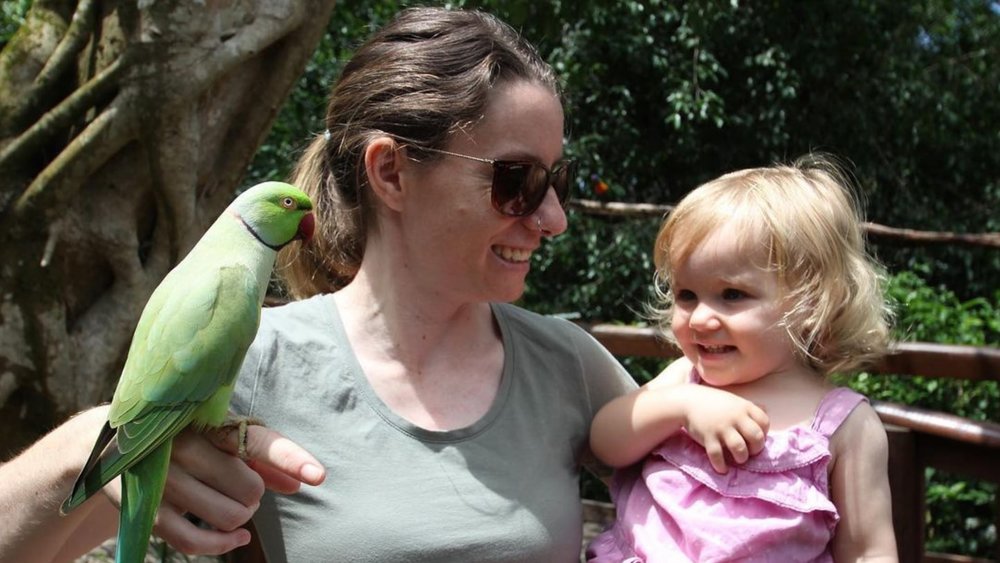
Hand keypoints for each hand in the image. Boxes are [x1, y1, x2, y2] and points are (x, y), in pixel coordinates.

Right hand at [102, 424, 324, 555]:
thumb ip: (262, 460)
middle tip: (243, 491)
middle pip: (249, 488)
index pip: (258, 441)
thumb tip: (302, 483)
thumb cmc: (183, 440)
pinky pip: (194, 540)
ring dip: (239, 519)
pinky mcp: (146, 508)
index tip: (318, 476)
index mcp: (208, 422)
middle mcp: (185, 446)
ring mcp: (163, 478)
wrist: (109, 444)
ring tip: (232, 508)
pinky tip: (234, 541)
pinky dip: (221, 546)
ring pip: (226, 516)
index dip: (289, 459)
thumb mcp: (220, 440)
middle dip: (255, 497)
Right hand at [681, 385, 768, 473]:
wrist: (687, 401)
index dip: (764, 433)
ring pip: (740, 448)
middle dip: (756, 449)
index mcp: (744, 407)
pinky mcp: (708, 437)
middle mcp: (735, 417)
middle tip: (750, 451)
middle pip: (756, 437)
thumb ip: (750, 407)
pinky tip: (722, 468)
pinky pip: (717, 456)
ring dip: (741, 458)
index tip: (755, 438)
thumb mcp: (734, 401)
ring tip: (738, 459)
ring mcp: (721, 428)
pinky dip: (721, 466)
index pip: (765, 422)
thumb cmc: (714, 402)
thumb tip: (767, 411)